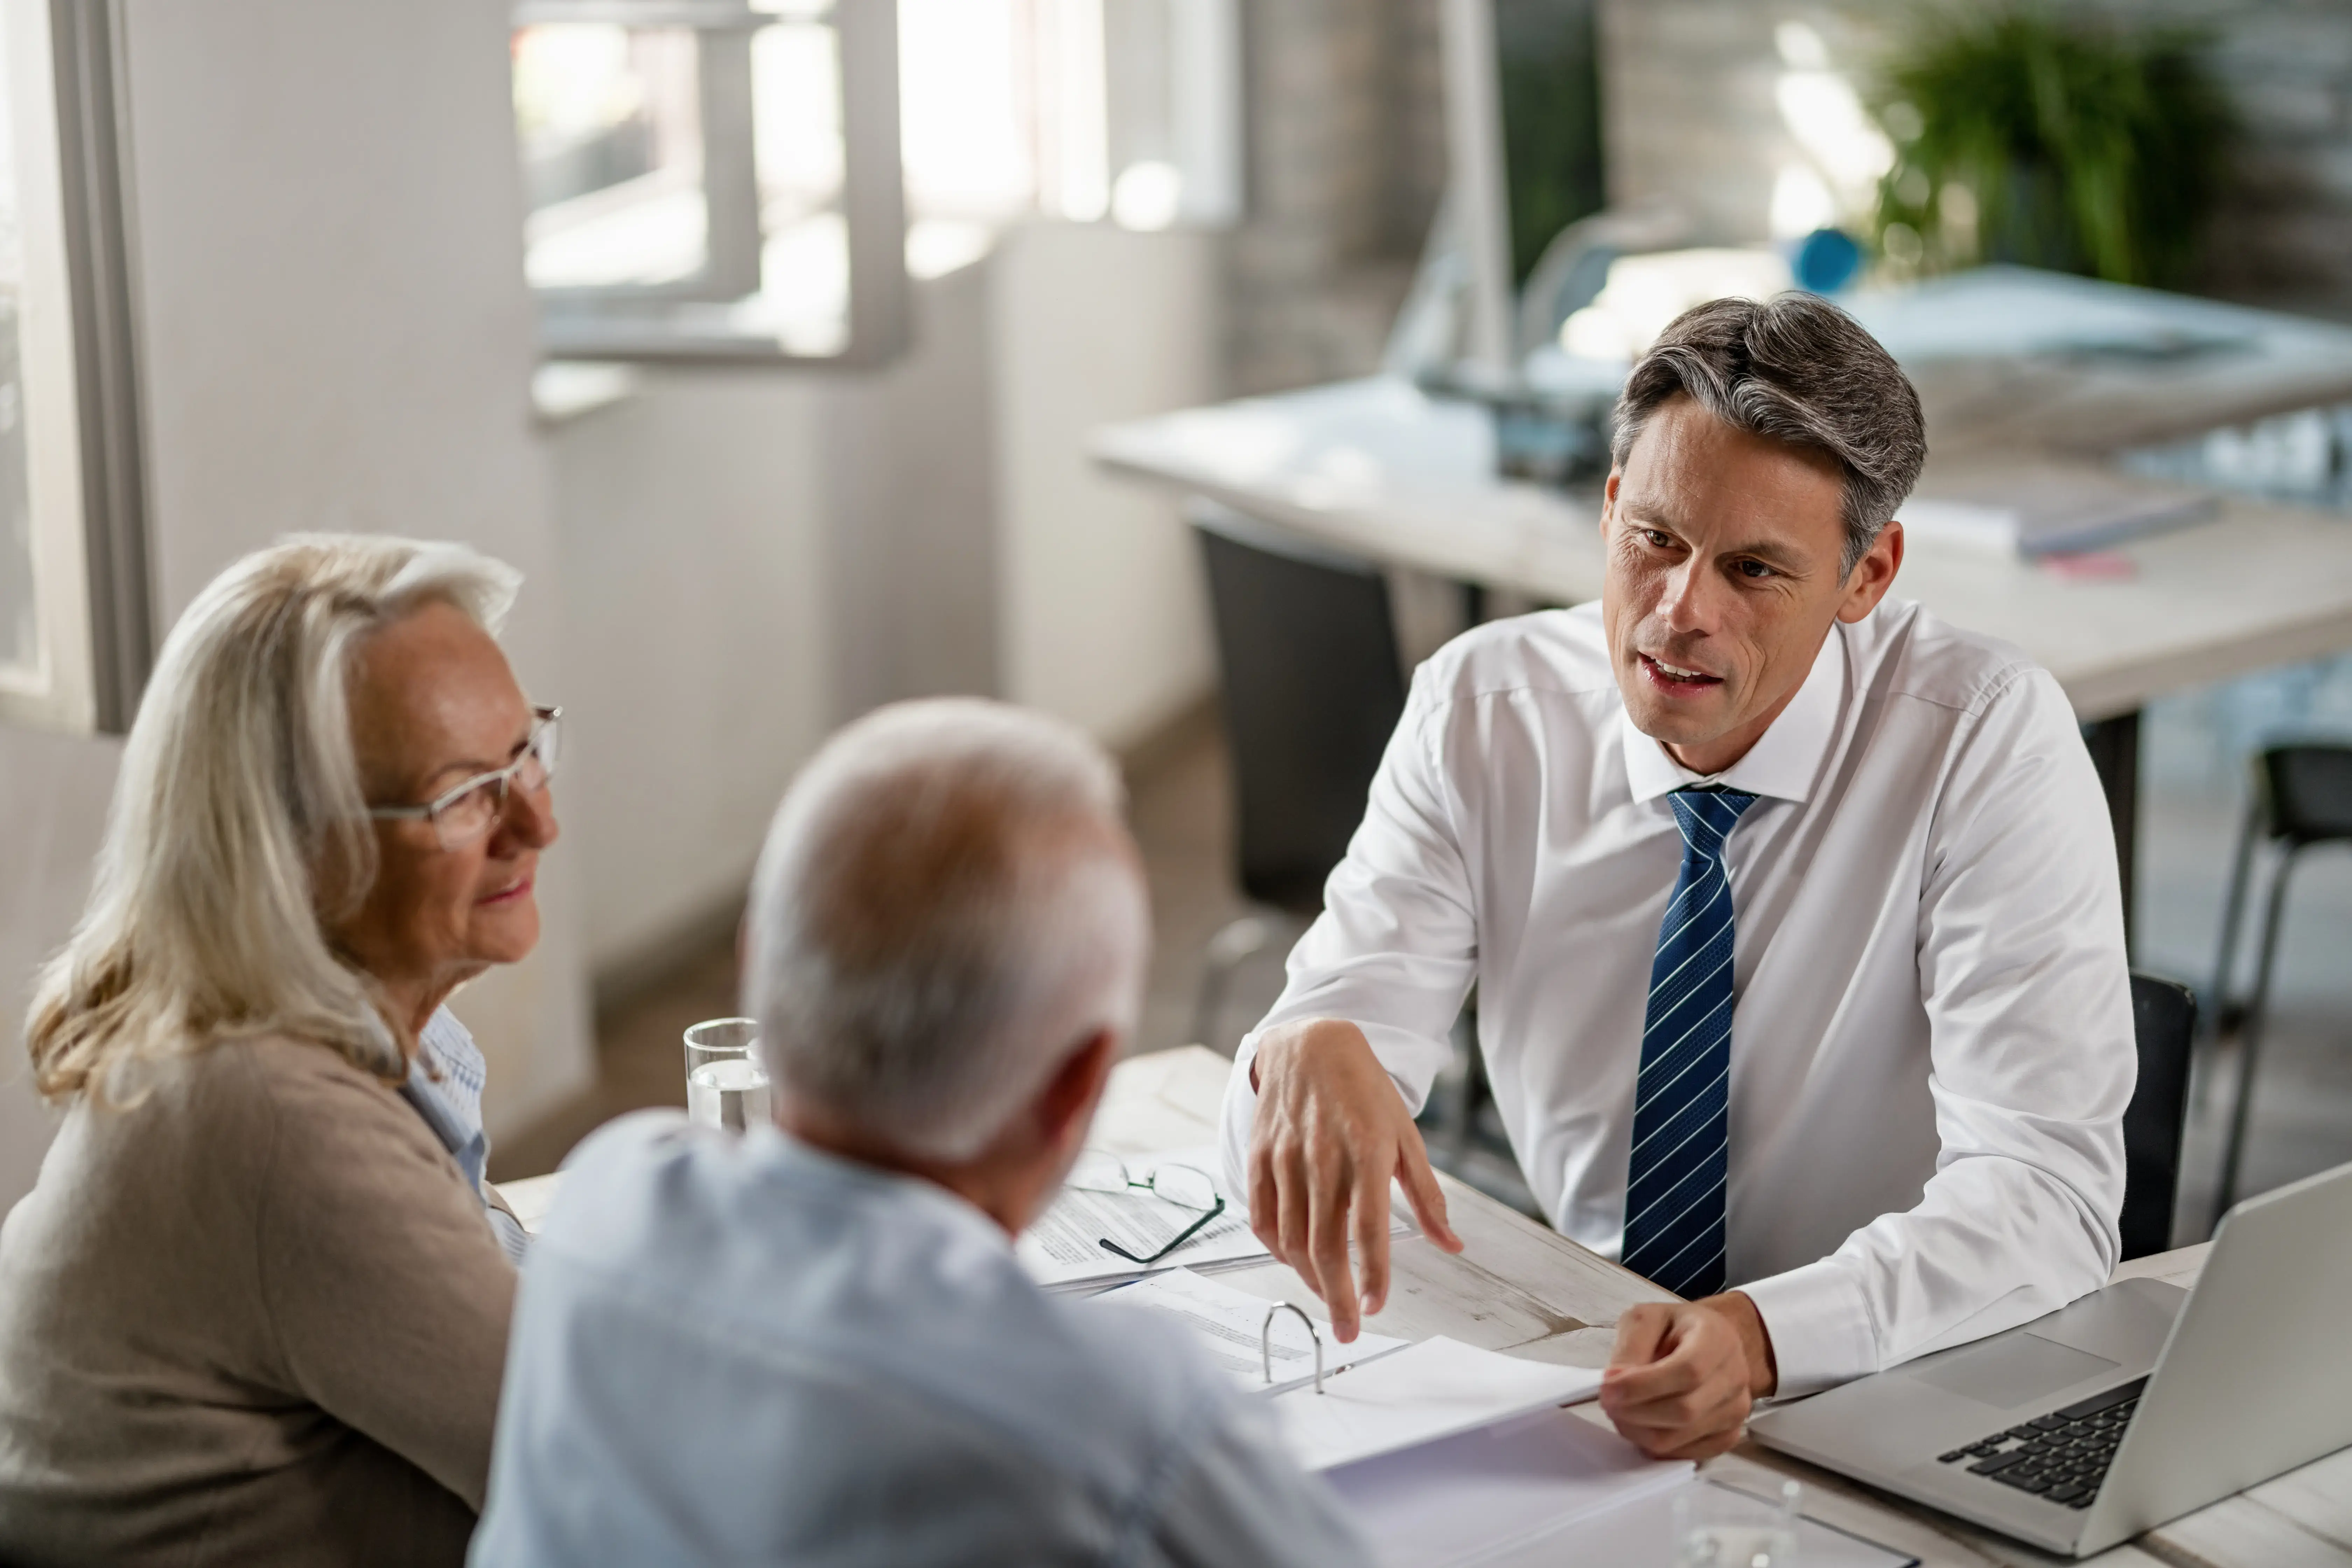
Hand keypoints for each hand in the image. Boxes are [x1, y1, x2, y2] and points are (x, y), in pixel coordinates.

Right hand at [1247, 1019, 1463, 1340]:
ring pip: (1291, 1238)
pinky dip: (1278, 1250)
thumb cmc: (1364, 1092)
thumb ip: (1427, 1195)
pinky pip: (1262, 1217)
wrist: (1309, 1045)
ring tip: (1329, 1299)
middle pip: (1323, 1243)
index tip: (1376, 1307)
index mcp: (1367, 1151)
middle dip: (1336, 1296)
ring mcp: (1285, 1157)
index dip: (1371, 1272)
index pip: (1367, 1226)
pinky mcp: (1259, 1158)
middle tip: (1347, 1330)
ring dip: (1309, 1279)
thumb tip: (1452, 1244)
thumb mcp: (1406, 1135)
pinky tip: (1295, 1263)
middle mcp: (1323, 1156)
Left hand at [1599, 1292, 1777, 1458]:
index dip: (1642, 1385)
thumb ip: (1631, 1346)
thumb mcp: (1646, 1318)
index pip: (1687, 1371)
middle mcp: (1735, 1377)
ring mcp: (1736, 1410)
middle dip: (1635, 1412)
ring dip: (1639, 1431)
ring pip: (1681, 1437)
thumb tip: (1616, 1383)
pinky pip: (1688, 1453)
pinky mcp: (1729, 1435)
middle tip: (1607, 1402)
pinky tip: (1642, 1425)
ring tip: (1620, 1412)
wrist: (1711, 1343)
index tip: (1607, 1388)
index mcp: (1717, 1338)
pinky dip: (1656, 1445)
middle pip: (1684, 1410)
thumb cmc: (1674, 1329)